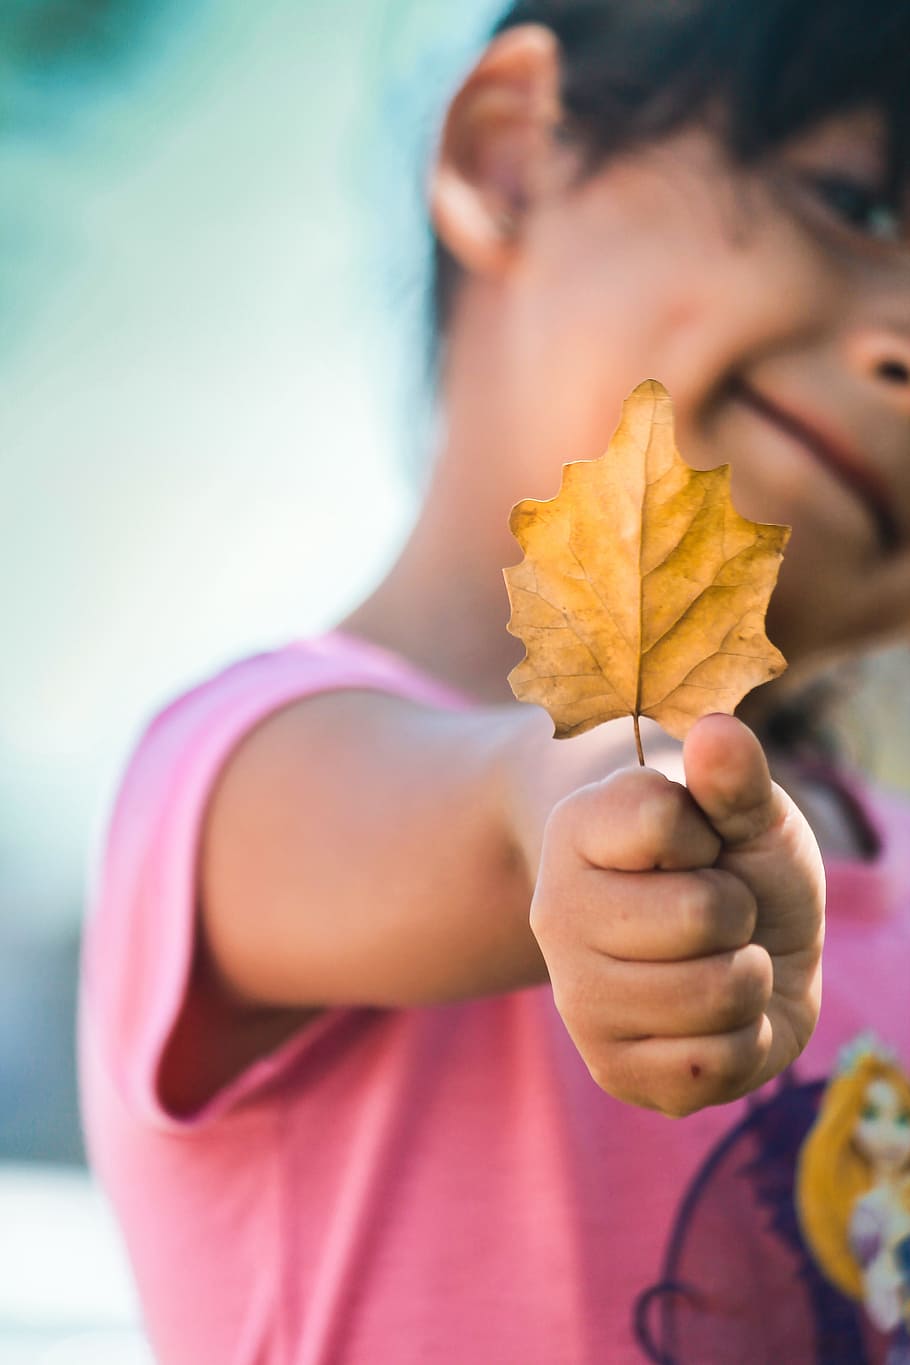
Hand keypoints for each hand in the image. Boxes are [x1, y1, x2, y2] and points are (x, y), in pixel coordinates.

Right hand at [529, 713, 824, 1116]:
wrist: (725, 940)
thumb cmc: (728, 857)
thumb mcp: (743, 809)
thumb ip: (735, 777)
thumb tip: (718, 729)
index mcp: (575, 829)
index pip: (663, 820)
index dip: (713, 833)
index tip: (700, 844)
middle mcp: (556, 915)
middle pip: (702, 915)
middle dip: (740, 909)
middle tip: (718, 909)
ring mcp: (578, 999)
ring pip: (717, 994)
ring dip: (750, 974)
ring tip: (717, 957)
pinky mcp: (612, 1069)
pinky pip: (717, 1066)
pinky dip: (747, 1039)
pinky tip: (716, 1016)